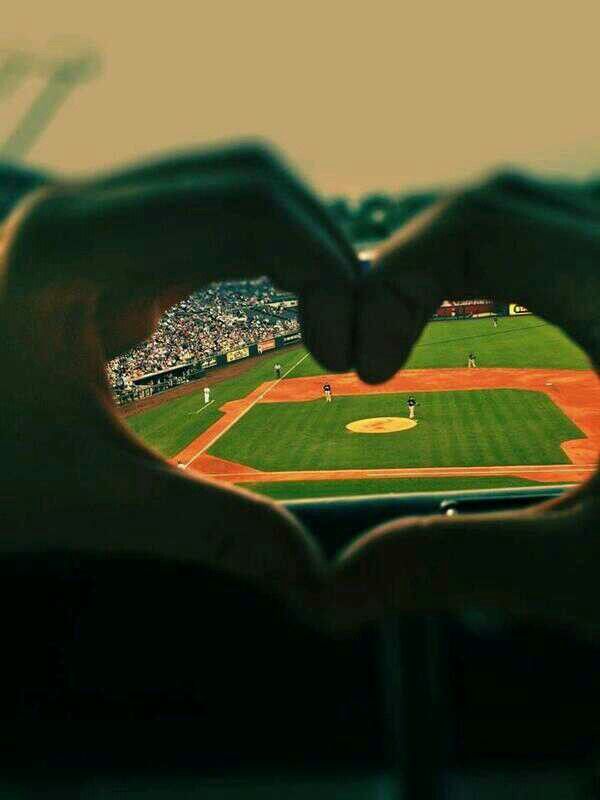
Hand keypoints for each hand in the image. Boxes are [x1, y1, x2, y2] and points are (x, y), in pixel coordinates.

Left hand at [0, 142, 357, 601]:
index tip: (346, 350)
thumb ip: (212, 530)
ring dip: (295, 248)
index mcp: (74, 251)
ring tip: (325, 321)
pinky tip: (273, 311)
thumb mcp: (92, 499)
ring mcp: (93, 220)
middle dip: (321, 248)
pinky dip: (259, 259)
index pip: (243, 205)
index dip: (323, 265)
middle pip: (248, 178)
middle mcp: (84, 210)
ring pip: (231, 191)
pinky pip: (205, 223)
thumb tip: (313, 578)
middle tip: (349, 332)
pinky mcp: (105, 246)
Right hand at [329, 171, 599, 632]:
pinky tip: (494, 318)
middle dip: (418, 263)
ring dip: (464, 256)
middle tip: (379, 344)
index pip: (484, 220)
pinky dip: (511, 265)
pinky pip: (575, 239)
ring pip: (543, 209)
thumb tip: (336, 591)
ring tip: (417, 327)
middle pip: (506, 200)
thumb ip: (453, 566)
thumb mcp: (592, 575)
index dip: (396, 277)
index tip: (367, 365)